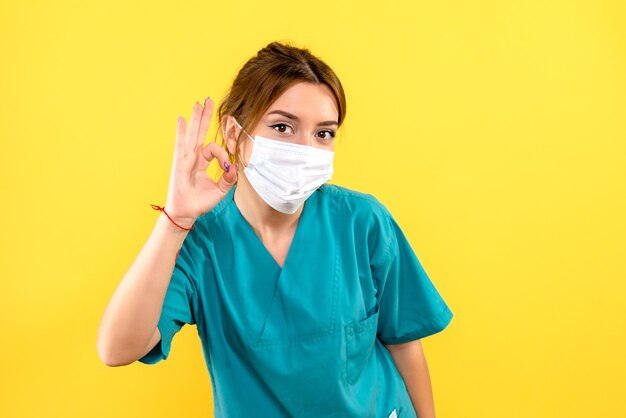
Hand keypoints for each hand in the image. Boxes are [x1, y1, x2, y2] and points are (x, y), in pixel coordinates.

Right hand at [162, 97, 237, 227]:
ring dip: (196, 118)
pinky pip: (181, 143)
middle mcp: (193, 157)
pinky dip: (181, 131)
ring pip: (192, 134)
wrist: (187, 212)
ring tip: (199, 103)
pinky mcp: (179, 162)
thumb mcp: (220, 190)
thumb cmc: (200, 202)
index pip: (214, 149)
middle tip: (209, 100)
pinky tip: (182, 119)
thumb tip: (234, 167)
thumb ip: (228, 178)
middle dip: (205, 117)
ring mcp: (185, 158)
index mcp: (202, 162)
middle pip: (200, 132)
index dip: (223, 154)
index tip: (227, 165)